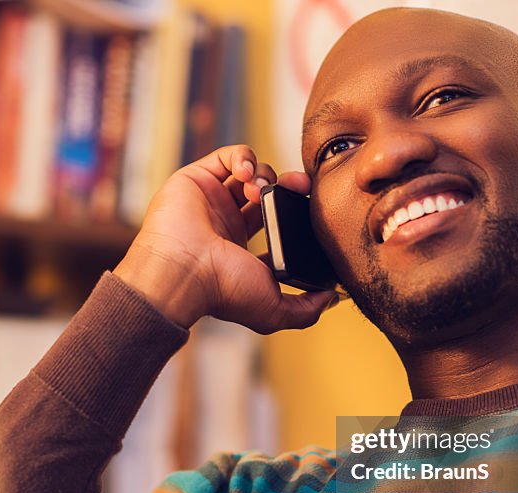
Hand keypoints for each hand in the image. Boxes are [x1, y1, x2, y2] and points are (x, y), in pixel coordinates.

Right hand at [113, 145, 336, 331]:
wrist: (184, 272)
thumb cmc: (223, 292)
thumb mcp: (274, 311)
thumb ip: (306, 310)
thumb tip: (333, 299)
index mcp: (241, 251)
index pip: (275, 224)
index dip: (294, 213)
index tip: (311, 210)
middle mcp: (226, 224)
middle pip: (267, 193)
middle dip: (288, 186)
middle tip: (300, 185)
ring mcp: (211, 201)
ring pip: (250, 173)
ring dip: (265, 176)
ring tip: (259, 191)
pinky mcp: (197, 179)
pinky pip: (227, 155)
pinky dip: (244, 158)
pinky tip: (246, 174)